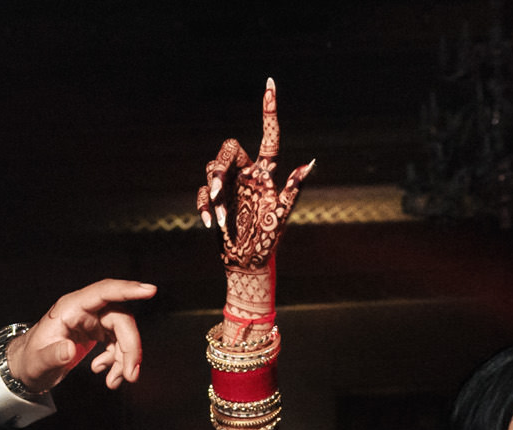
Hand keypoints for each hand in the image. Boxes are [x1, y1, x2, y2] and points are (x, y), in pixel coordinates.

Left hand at [8, 280, 157, 393]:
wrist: (27, 368)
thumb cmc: (30, 361)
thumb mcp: (38, 362)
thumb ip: (53, 355)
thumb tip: (68, 350)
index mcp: (70, 308)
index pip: (104, 292)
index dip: (127, 289)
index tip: (149, 290)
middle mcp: (84, 310)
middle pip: (120, 318)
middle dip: (130, 346)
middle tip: (130, 374)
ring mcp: (92, 320)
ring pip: (122, 332)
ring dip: (126, 358)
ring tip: (116, 381)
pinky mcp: (96, 332)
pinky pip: (117, 342)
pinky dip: (118, 361)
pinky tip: (106, 375)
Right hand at [200, 80, 315, 328]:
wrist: (247, 263)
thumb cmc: (268, 242)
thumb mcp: (280, 216)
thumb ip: (292, 190)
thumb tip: (310, 163)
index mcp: (267, 174)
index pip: (270, 136)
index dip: (269, 110)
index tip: (270, 83)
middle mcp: (247, 174)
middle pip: (229, 150)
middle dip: (220, 168)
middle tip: (217, 193)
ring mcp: (230, 186)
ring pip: (212, 169)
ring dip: (211, 192)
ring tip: (216, 216)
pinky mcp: (214, 200)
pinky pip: (202, 192)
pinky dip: (204, 207)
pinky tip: (211, 224)